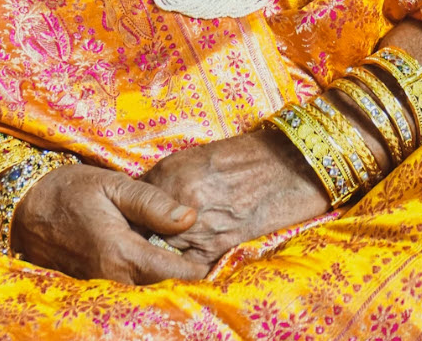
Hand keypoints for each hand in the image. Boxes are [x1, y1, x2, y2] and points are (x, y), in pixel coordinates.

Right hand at [12, 162, 209, 282]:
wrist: (25, 207)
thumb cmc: (71, 190)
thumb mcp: (113, 185)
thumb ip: (152, 203)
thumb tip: (190, 217)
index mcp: (121, 252)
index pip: (172, 274)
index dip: (198, 271)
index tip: (216, 259)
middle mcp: (111, 277)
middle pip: (160, 289)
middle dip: (183, 278)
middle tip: (204, 259)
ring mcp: (99, 286)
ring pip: (143, 292)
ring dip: (163, 280)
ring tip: (182, 261)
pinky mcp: (90, 287)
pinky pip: (125, 290)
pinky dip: (142, 280)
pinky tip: (153, 263)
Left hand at [144, 128, 328, 262]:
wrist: (285, 166)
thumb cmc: (242, 156)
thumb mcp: (195, 156)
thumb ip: (166, 177)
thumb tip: (146, 195)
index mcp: (170, 175)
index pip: (136, 202)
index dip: (137, 209)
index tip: (136, 213)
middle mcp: (180, 202)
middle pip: (146, 229)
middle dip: (146, 230)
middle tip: (148, 231)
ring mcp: (198, 228)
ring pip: (164, 249)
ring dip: (165, 248)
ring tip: (170, 242)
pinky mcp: (217, 247)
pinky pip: (189, 266)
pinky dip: (186, 263)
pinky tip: (190, 254)